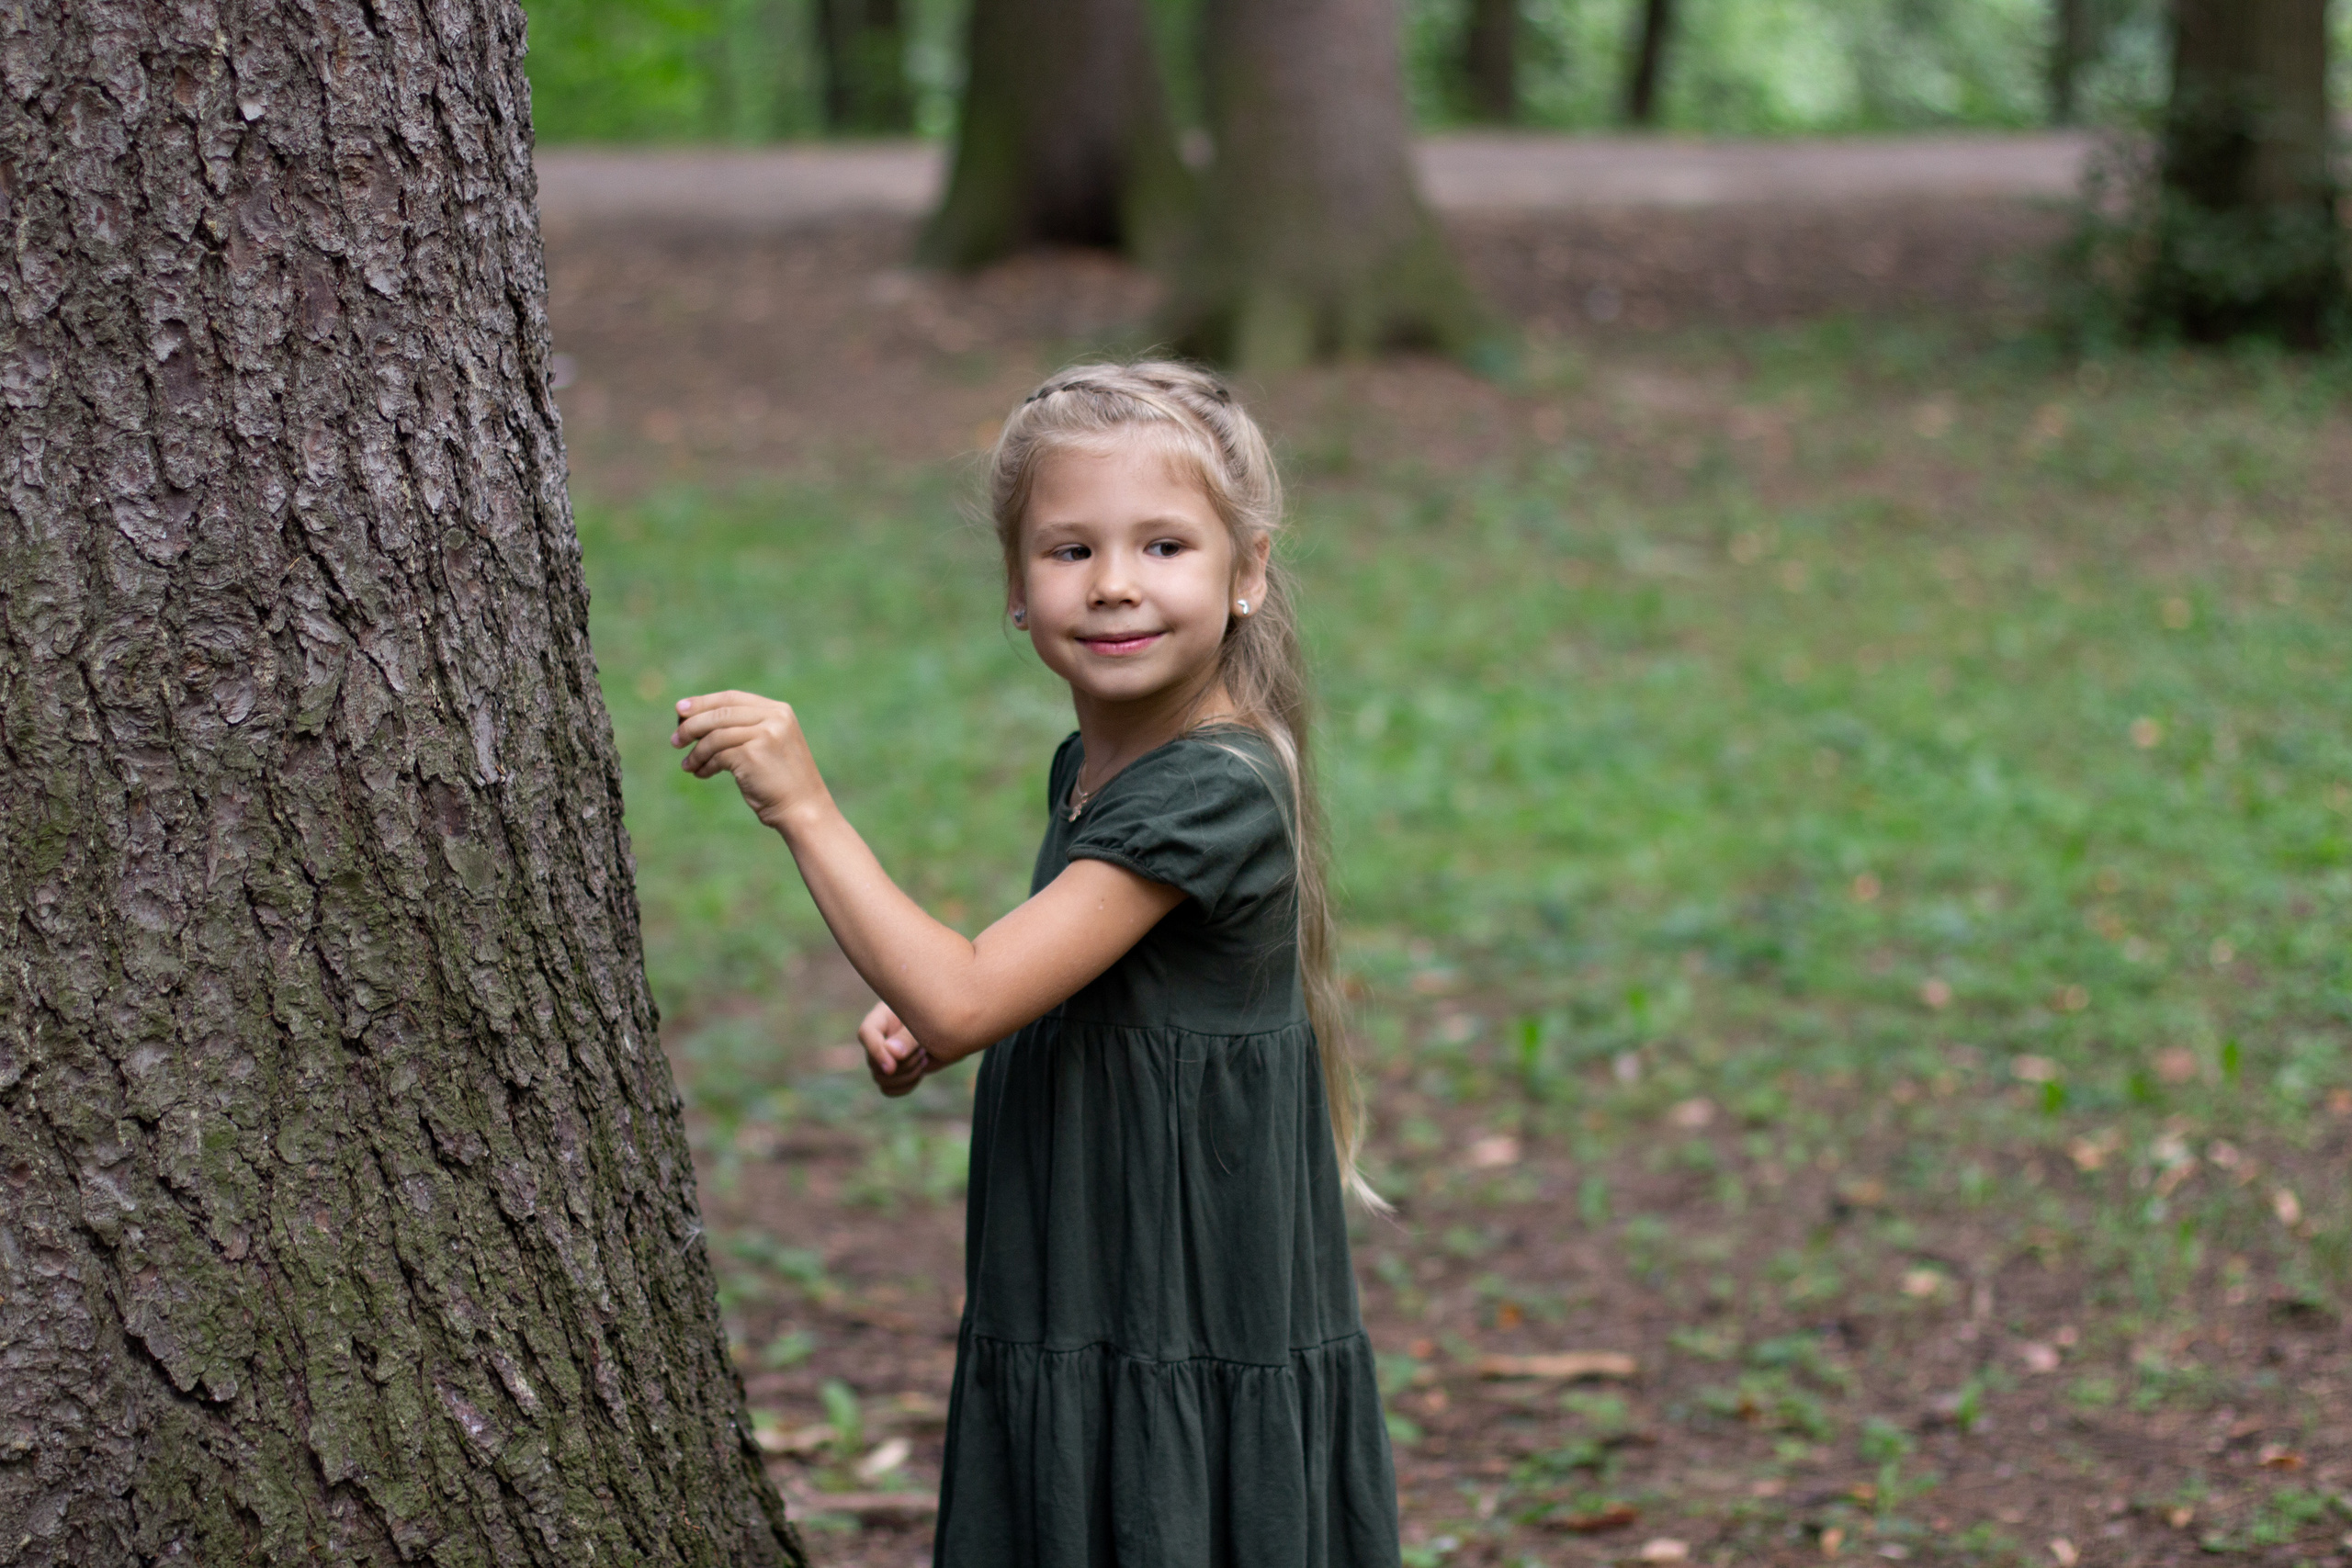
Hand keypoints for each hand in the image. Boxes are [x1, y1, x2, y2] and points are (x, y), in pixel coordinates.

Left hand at [671, 690, 826, 831]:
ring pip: (715, 735)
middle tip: (675, 740)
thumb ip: (742, 728)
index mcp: (778, 711)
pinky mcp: (753, 753)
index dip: (702, 702)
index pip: (731, 698)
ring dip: (696, 751)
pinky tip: (700, 773)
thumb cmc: (780, 780)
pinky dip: (704, 764)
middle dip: (692, 725)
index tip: (679, 710)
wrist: (803, 808)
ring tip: (687, 764)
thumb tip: (693, 719)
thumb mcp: (766, 744)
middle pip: (720, 713)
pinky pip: (717, 754)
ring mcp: (765, 733)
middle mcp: (774, 717)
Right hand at [858, 1001, 931, 1097]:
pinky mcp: (892, 1073)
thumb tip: (891, 1053)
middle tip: (923, 1052)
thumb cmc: (937, 1019)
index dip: (876, 1052)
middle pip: (873, 1063)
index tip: (891, 1068)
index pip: (866, 1033)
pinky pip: (888, 1089)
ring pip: (881, 1079)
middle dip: (903, 1064)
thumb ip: (908, 1037)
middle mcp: (877, 1039)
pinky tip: (921, 1072)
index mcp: (881, 1019)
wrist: (948, 1033)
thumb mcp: (923, 1024)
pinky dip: (906, 1086)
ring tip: (924, 1059)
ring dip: (907, 1074)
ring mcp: (883, 1057)